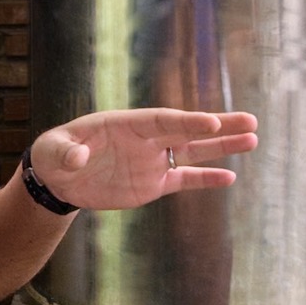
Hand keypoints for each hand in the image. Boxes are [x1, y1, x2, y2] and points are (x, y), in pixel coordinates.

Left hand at [29, 108, 257, 210]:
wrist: (59, 179)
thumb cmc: (53, 155)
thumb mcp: (52, 151)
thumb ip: (66, 151)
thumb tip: (77, 158)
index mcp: (126, 124)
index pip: (163, 121)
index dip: (187, 121)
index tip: (212, 122)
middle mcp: (146, 139)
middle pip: (188, 130)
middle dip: (219, 126)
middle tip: (251, 121)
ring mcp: (153, 160)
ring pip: (193, 151)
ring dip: (222, 147)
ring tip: (253, 140)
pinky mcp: (153, 183)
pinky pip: (184, 180)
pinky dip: (206, 179)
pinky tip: (230, 177)